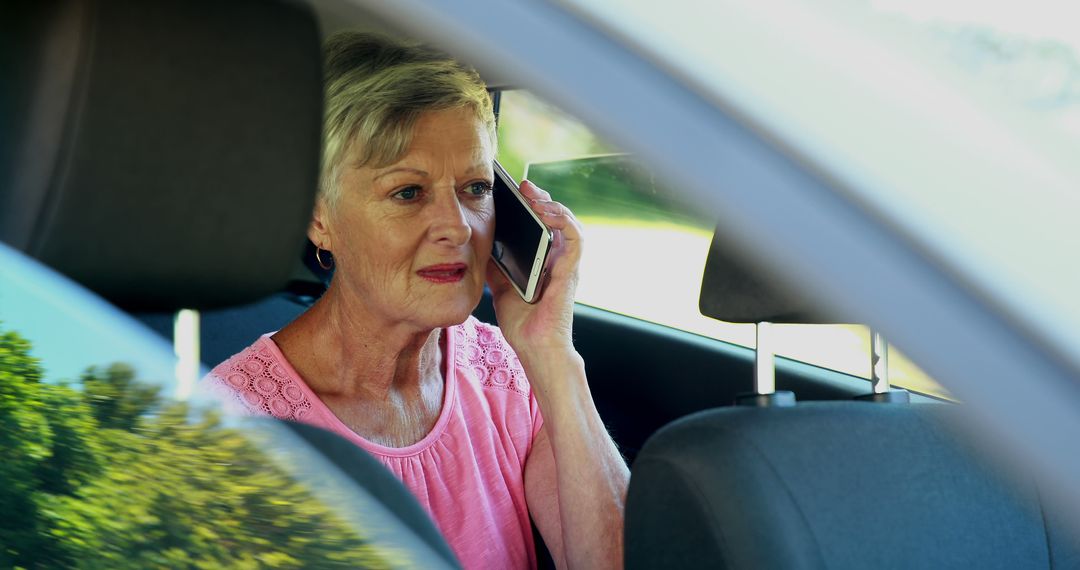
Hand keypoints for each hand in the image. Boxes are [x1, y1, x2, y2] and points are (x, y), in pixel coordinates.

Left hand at [486, 180, 582, 360]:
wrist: (534, 348)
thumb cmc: (522, 323)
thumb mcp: (500, 287)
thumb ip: (496, 266)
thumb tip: (479, 245)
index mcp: (544, 261)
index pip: (543, 225)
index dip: (532, 205)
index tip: (513, 192)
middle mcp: (558, 259)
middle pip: (556, 218)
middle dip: (540, 198)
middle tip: (521, 186)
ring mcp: (567, 264)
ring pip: (568, 222)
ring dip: (552, 204)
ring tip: (532, 194)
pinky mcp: (571, 270)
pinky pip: (575, 237)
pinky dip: (563, 220)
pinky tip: (545, 212)